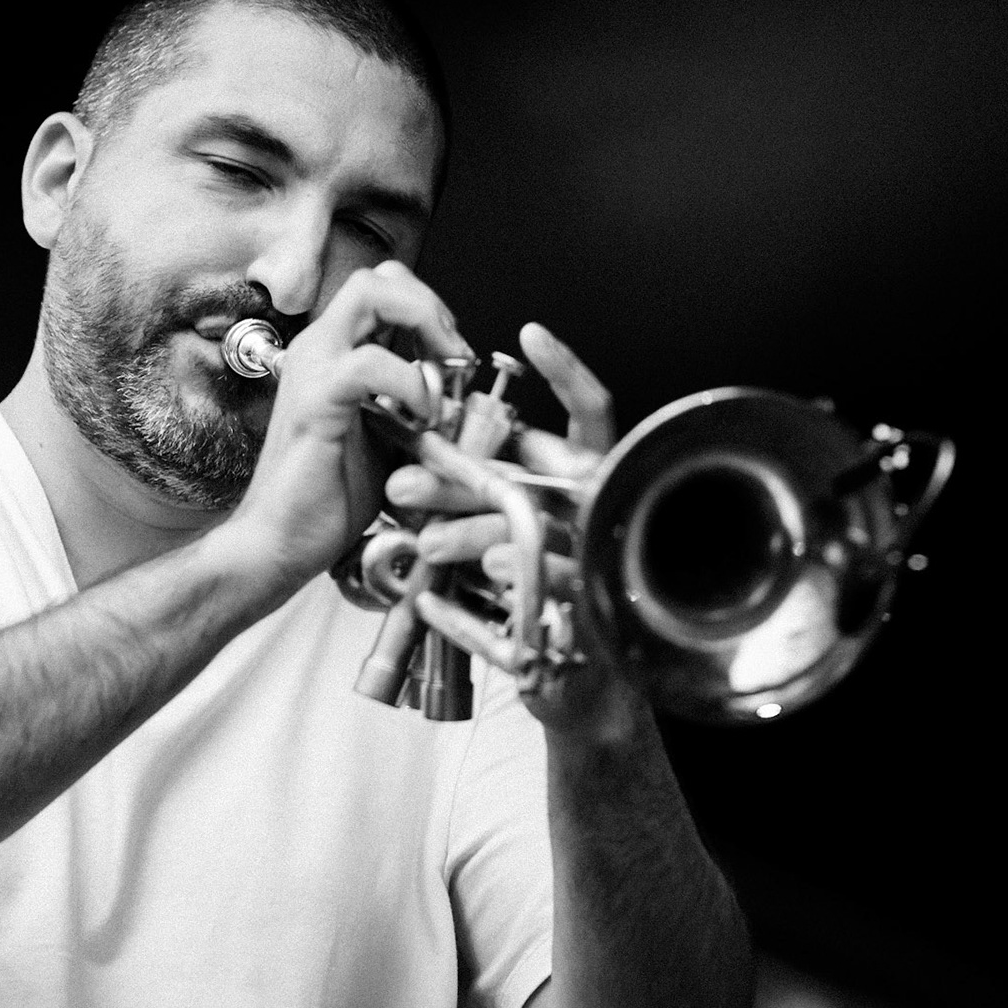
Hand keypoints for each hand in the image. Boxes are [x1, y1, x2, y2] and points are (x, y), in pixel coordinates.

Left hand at [388, 323, 650, 742]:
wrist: (570, 674)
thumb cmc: (536, 585)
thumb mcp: (509, 520)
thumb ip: (480, 481)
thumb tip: (417, 451)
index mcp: (588, 477)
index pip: (592, 411)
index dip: (568, 372)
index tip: (529, 333)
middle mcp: (602, 511)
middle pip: (539, 479)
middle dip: (467, 477)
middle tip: (405, 480)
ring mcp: (600, 560)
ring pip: (534, 535)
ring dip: (474, 534)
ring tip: (426, 539)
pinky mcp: (587, 612)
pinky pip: (541, 592)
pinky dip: (497, 587)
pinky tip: (458, 588)